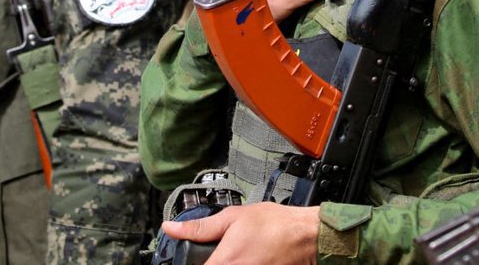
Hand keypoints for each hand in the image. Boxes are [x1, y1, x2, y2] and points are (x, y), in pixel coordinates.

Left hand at [159, 202, 318, 264]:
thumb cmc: (276, 225)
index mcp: (223, 262)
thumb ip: (201, 226)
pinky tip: (249, 258)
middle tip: (219, 255)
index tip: (197, 257)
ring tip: (240, 254)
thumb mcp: (234, 217)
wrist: (306, 236)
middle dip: (210, 262)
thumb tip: (171, 228)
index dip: (192, 262)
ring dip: (225, 264)